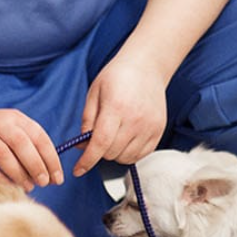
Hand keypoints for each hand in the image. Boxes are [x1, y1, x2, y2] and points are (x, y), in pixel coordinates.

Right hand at [0, 107, 61, 189]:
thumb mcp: (13, 132)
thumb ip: (31, 149)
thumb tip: (52, 175)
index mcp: (15, 118)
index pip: (38, 136)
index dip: (51, 158)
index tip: (57, 177)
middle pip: (21, 143)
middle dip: (36, 165)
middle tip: (44, 182)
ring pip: (3, 155)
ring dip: (18, 174)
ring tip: (28, 186)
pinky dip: (0, 178)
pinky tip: (10, 185)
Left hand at [75, 52, 170, 176]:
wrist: (147, 67)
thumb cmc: (117, 77)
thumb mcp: (94, 93)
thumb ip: (87, 121)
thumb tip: (82, 146)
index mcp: (116, 107)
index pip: (100, 143)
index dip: (87, 160)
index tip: (78, 170)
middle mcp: (136, 119)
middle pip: (112, 153)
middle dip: (100, 152)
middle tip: (98, 138)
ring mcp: (150, 126)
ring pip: (126, 157)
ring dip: (115, 154)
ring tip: (113, 136)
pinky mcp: (158, 130)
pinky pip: (141, 155)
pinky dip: (129, 153)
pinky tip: (125, 139)